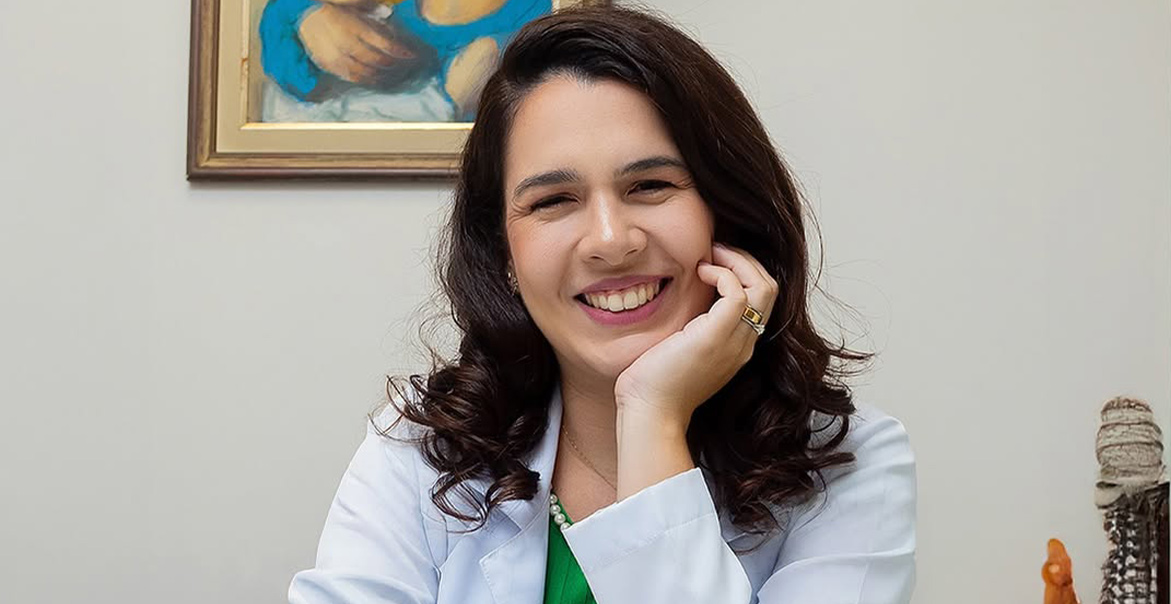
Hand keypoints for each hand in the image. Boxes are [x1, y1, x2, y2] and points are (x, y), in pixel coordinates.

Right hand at [298, 3, 415, 85]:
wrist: (301, 14)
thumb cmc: (331, 8)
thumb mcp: (351, 4)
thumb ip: (369, 9)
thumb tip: (387, 14)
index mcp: (352, 24)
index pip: (381, 41)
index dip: (398, 50)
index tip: (410, 54)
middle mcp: (343, 41)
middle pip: (372, 59)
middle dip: (388, 63)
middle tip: (397, 64)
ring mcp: (334, 54)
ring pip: (360, 71)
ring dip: (376, 75)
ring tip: (385, 75)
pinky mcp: (326, 63)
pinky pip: (347, 75)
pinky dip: (361, 79)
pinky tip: (369, 78)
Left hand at [613, 243, 778, 427]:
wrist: (650, 413)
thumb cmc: (655, 384)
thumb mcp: (682, 348)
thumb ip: (693, 326)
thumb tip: (684, 295)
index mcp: (738, 346)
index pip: (761, 300)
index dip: (744, 273)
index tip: (714, 262)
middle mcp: (744, 344)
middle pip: (770, 289)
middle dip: (746, 261)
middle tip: (715, 251)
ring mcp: (733, 341)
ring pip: (764, 287)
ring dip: (739, 261)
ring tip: (711, 256)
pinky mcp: (715, 337)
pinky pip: (737, 294)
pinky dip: (722, 274)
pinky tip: (699, 273)